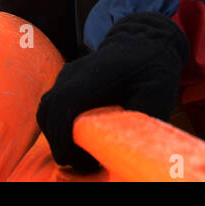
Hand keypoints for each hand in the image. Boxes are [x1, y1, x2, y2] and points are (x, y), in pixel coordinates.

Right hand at [37, 13, 188, 169]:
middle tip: (87, 163)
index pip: (64, 103)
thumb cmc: (152, 70)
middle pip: (49, 112)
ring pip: (46, 112)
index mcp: (96, 75)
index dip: (61, 135)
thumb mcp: (157, 95)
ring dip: (57, 136)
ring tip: (84, 154)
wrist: (144, 42)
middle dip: (60, 144)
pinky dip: (59, 127)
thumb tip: (136, 149)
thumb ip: (143, 120)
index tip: (72, 159)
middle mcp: (75, 74)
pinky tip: (82, 138)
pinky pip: (52, 107)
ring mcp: (67, 76)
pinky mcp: (65, 81)